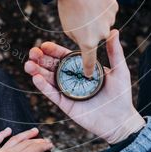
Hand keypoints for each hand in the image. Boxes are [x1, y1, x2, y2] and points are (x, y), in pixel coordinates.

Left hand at [0, 127, 53, 151]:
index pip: (34, 149)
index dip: (43, 146)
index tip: (51, 145)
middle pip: (26, 143)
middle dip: (37, 141)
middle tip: (46, 140)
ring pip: (14, 140)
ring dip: (24, 135)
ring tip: (33, 131)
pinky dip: (2, 135)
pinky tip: (7, 130)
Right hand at [24, 29, 144, 144]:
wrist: (121, 120)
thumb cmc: (121, 95)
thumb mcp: (119, 70)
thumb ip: (115, 52)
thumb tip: (114, 31)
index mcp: (83, 68)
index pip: (65, 56)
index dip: (54, 51)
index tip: (44, 45)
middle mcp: (73, 78)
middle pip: (53, 66)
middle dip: (41, 59)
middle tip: (32, 52)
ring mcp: (68, 91)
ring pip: (49, 79)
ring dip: (38, 71)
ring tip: (29, 65)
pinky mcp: (66, 104)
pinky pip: (53, 94)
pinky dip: (44, 86)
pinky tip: (36, 78)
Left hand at [57, 0, 117, 77]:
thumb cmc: (67, 7)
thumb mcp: (67, 28)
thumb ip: (78, 38)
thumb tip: (86, 40)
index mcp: (87, 42)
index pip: (90, 62)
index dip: (89, 69)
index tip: (89, 74)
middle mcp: (101, 34)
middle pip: (98, 37)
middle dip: (91, 31)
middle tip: (81, 17)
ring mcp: (110, 20)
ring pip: (105, 24)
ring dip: (97, 19)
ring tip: (86, 6)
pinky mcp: (114, 7)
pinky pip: (109, 12)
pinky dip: (103, 9)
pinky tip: (94, 0)